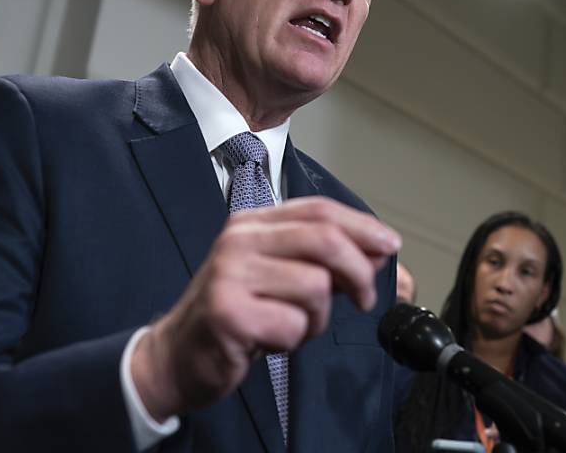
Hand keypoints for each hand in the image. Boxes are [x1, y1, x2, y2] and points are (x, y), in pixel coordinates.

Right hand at [130, 196, 400, 419]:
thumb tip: (387, 260)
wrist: (175, 356)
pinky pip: (293, 325)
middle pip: (324, 239)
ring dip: (316, 318)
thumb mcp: (281, 279)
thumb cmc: (236, 316)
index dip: (362, 225)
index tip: (391, 245)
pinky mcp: (227, 314)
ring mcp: (230, 274)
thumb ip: (328, 265)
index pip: (319, 209)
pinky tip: (268, 341)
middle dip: (358, 270)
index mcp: (253, 223)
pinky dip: (292, 340)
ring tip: (290, 326)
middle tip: (364, 299)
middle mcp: (239, 240)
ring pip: (314, 286)